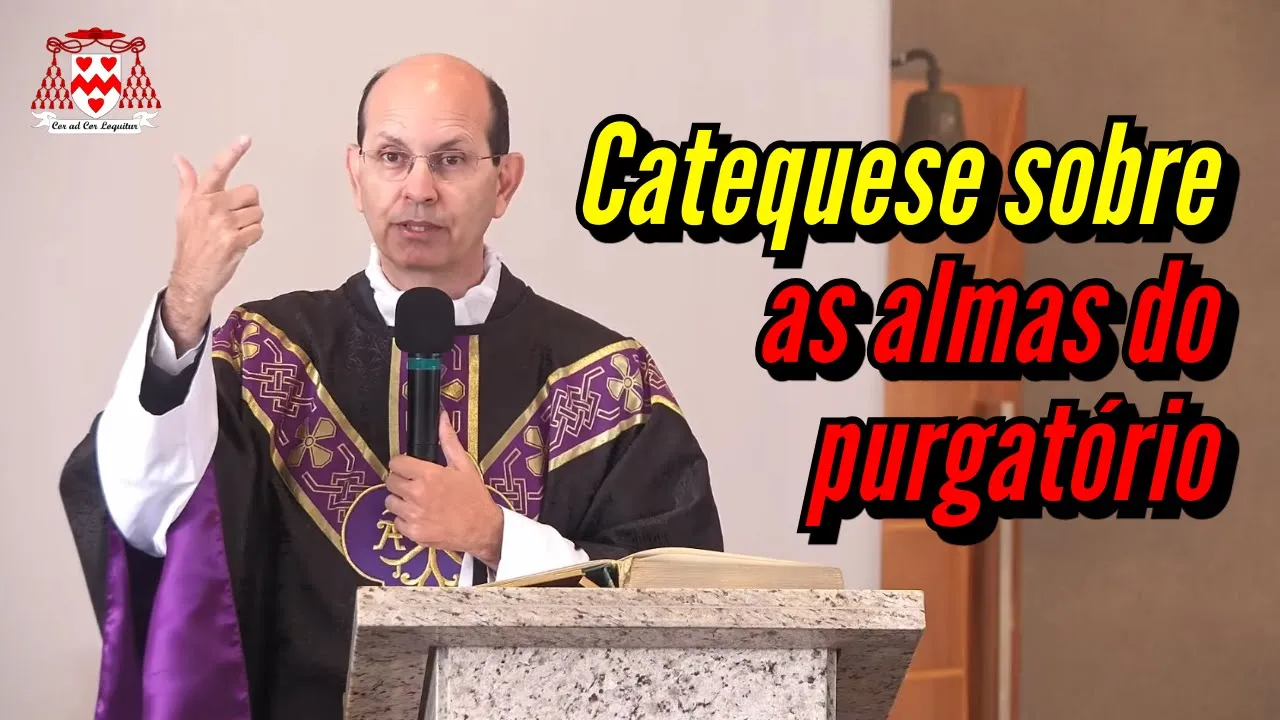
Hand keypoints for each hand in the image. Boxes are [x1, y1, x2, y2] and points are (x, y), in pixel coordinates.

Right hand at [162, 136, 262, 353]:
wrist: (191, 276)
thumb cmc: (191, 243)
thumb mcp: (184, 210)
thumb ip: (187, 183)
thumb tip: (178, 159)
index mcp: (200, 198)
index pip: (217, 169)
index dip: (232, 152)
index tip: (245, 138)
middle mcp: (210, 207)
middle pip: (251, 193)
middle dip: (248, 207)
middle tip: (233, 221)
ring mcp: (222, 224)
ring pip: (257, 214)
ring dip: (251, 225)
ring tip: (233, 234)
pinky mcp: (234, 240)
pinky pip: (258, 231)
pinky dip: (252, 239)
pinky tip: (237, 245)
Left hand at [385, 412, 503, 567]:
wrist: (482, 528)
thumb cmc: (473, 497)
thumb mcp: (464, 465)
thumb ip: (448, 440)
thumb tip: (442, 418)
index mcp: (429, 474)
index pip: (396, 463)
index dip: (402, 464)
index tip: (409, 469)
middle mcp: (418, 494)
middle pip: (390, 481)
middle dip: (400, 481)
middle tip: (415, 485)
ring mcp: (414, 515)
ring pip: (390, 502)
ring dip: (400, 500)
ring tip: (417, 502)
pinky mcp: (414, 533)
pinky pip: (397, 521)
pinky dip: (406, 520)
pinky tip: (421, 517)